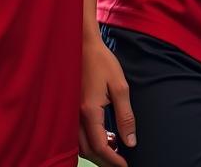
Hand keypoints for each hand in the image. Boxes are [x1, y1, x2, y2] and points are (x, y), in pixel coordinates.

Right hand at [79, 34, 136, 166]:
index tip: (126, 166)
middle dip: (105, 160)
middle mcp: (75, 118)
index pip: (100, 147)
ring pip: (80, 146)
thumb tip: (131, 141)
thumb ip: (125, 116)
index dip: (113, 160)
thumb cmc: (102, 63)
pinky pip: (76, 136)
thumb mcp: (120, 86)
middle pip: (88, 151)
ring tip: (116, 148)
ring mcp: (69, 115)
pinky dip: (90, 142)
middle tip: (121, 161)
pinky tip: (105, 135)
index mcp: (89, 112)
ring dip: (97, 152)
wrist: (83, 46)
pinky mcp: (69, 111)